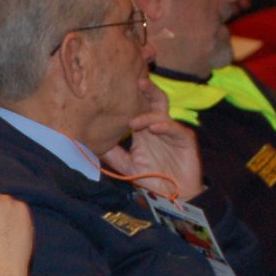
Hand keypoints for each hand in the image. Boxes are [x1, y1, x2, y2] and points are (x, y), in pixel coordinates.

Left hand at [104, 81, 205, 198]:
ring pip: (162, 114)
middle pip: (154, 101)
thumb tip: (90, 143)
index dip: (131, 97)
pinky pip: (176, 129)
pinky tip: (155, 129)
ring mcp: (172, 131)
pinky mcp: (185, 139)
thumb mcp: (127, 166)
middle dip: (148, 90)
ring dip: (148, 115)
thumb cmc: (153, 178)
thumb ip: (112, 154)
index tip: (118, 87)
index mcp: (144, 129)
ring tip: (134, 122)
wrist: (176, 195)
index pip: (137, 107)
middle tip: (138, 81)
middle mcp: (158, 126)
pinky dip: (165, 127)